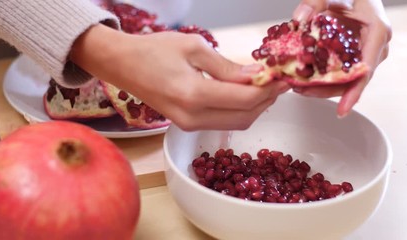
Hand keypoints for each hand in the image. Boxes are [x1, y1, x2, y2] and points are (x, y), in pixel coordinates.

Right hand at [70, 24, 289, 129]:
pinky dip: (238, 111)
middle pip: (245, 117)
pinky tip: (243, 93)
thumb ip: (228, 66)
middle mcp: (192, 117)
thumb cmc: (154, 50)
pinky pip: (221, 123)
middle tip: (278, 81)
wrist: (122, 64)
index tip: (283, 77)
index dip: (269, 89)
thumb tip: (257, 74)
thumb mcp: (195, 47)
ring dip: (254, 107)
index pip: (245, 98)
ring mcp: (188, 125)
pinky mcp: (186, 125)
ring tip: (264, 85)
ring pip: (235, 123)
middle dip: (266, 100)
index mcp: (194, 94)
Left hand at [292, 0, 391, 116]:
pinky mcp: (354, 53)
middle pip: (353, 79)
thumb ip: (314, 3)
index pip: (365, 69)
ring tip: (297, 85)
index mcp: (376, 32)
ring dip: (322, 85)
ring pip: (346, 79)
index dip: (353, 92)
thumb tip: (299, 19)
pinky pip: (341, 71)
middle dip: (327, 90)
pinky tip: (304, 77)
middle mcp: (375, 46)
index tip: (343, 109)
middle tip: (300, 90)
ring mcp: (365, 51)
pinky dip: (323, 76)